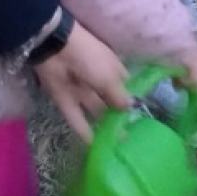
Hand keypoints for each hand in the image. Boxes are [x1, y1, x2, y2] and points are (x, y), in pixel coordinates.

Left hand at [34, 21, 130, 143]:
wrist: (57, 49)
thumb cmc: (91, 58)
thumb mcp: (110, 77)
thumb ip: (119, 95)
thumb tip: (131, 108)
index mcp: (113, 70)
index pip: (125, 86)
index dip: (130, 100)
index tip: (138, 117)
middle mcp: (99, 82)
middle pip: (110, 101)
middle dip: (118, 116)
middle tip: (128, 138)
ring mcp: (82, 92)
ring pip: (95, 111)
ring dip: (103, 126)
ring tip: (114, 144)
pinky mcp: (66, 101)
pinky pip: (77, 118)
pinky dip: (84, 131)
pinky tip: (93, 146)